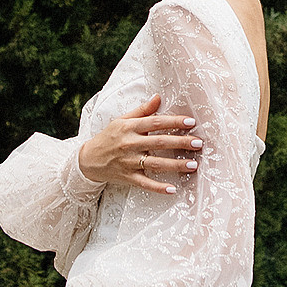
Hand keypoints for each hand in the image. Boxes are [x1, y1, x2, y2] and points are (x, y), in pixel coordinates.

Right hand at [78, 91, 202, 195]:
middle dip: (180, 142)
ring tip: (193, 165)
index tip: (191, 122)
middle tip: (198, 143)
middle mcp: (130, 144)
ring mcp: (129, 162)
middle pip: (159, 143)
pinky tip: (173, 189)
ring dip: (175, 165)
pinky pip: (145, 183)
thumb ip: (142, 111)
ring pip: (155, 164)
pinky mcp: (128, 177)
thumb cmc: (109, 137)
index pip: (155, 123)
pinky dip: (158, 187)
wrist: (88, 160)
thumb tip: (158, 97)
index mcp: (130, 128)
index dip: (174, 121)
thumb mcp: (122, 121)